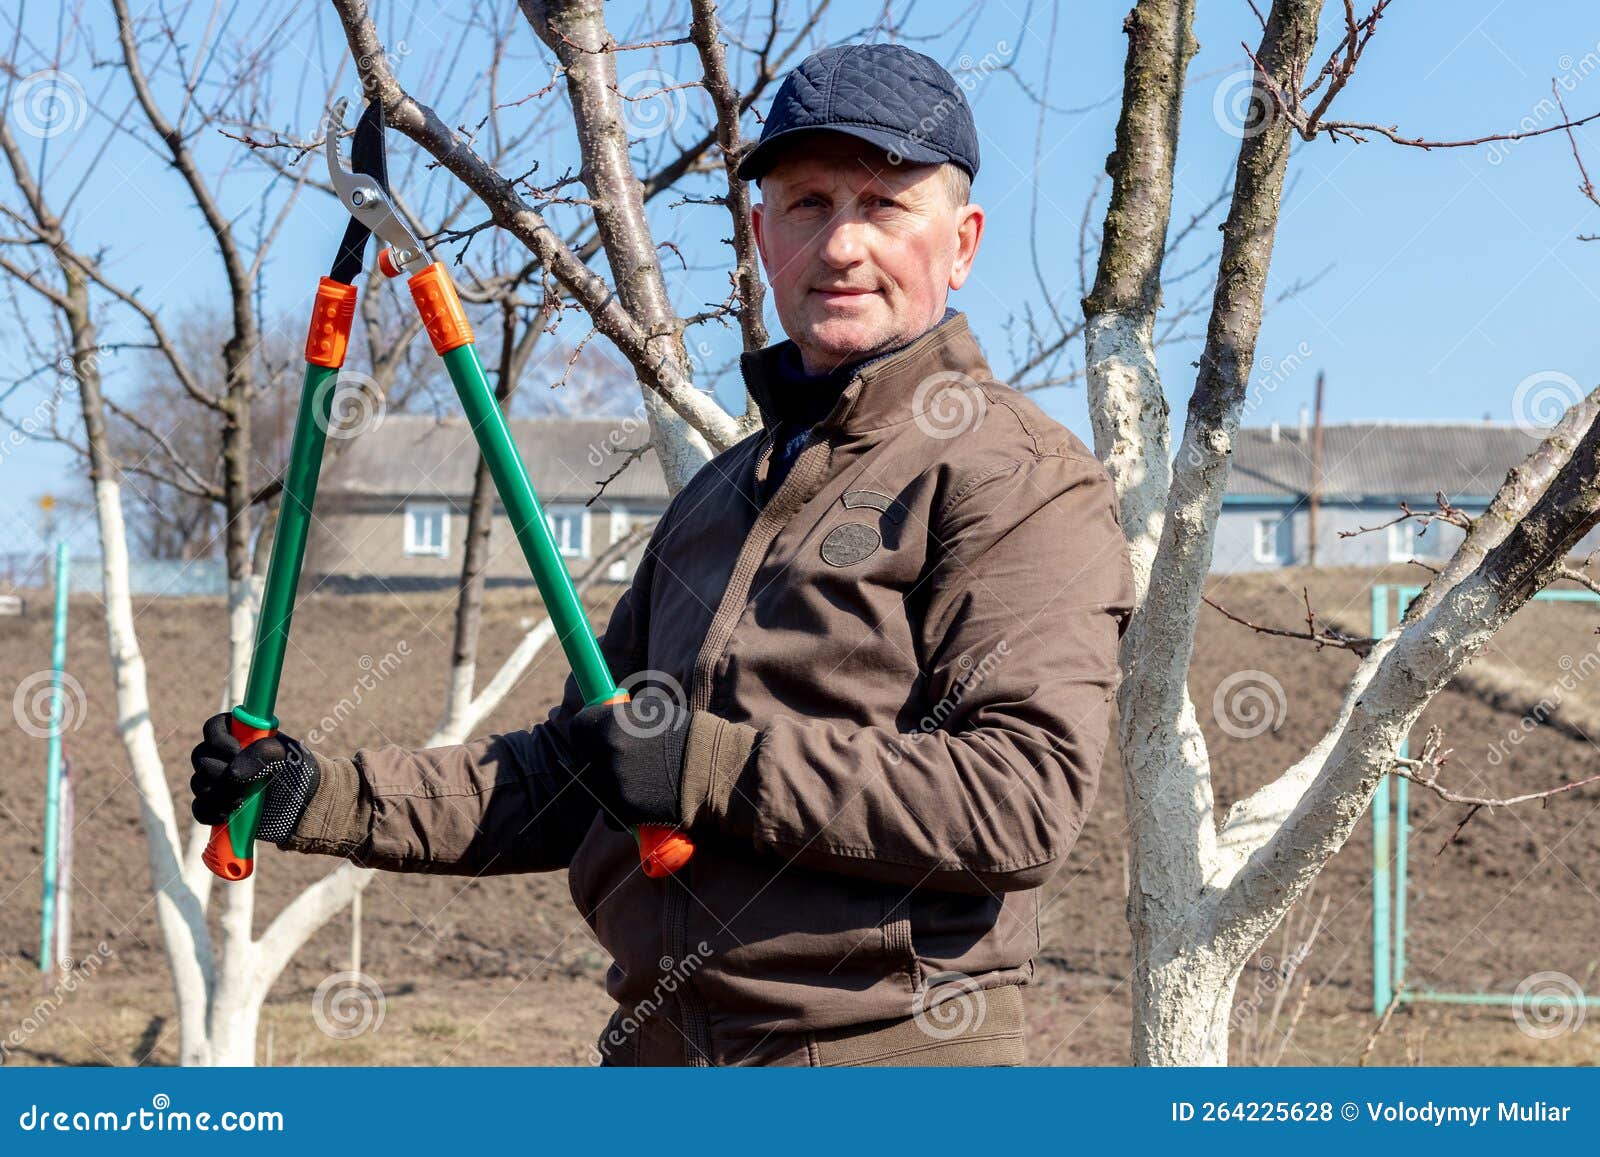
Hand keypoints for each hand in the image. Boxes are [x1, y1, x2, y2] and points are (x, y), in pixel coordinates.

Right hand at [189, 713, 320, 845]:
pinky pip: (199, 808)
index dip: (217, 739)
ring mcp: (219, 780)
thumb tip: (232, 773)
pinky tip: (227, 814)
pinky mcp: (218, 804)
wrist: (305, 802)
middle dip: (219, 772)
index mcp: (239, 734)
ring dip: (218, 793)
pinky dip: (210, 812)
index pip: (213, 727)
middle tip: (244, 781)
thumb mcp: (286, 753)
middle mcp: (223, 755)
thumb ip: (262, 753)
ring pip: (199, 784)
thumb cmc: (297, 768)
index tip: (235, 751)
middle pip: (200, 758)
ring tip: (242, 800)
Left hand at [567, 698, 691, 830]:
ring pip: (598, 787)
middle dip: (600, 759)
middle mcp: (606, 753)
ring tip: (639, 780)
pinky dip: (622, 810)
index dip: (587, 732)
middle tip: (622, 760)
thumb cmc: (684, 735)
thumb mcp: (651, 711)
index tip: (596, 736)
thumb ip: (622, 715)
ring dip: (612, 785)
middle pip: (586, 759)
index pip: (578, 727)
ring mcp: (614, 783)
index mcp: (609, 724)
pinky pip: (611, 813)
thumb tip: (605, 710)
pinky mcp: (624, 810)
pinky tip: (641, 801)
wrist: (709, 768)